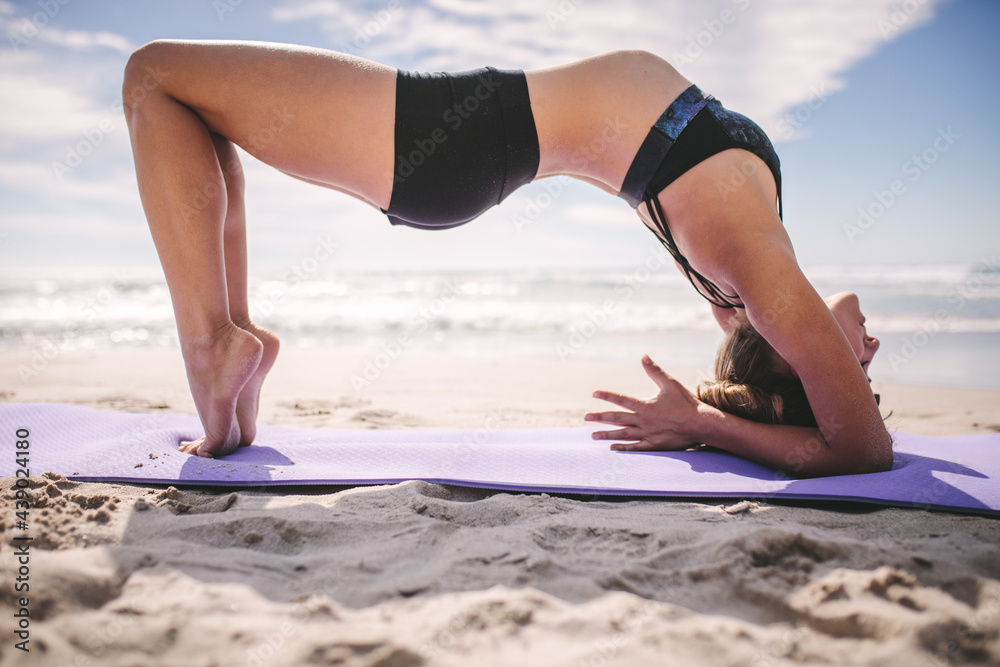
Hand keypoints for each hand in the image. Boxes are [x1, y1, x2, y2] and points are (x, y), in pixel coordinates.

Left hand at [585, 355, 704, 450]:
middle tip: (586, 417)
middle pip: (617, 419)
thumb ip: (655, 371)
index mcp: (645, 406)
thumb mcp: (670, 384)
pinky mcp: (654, 445)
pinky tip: (612, 448)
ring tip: (593, 435)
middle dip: (600, 418)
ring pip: (623, 434)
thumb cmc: (687, 403)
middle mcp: (643, 421)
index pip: (621, 400)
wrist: (701, 424)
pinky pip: (635, 447)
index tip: (594, 394)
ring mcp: (648, 434)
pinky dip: (623, 448)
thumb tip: (644, 356)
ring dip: (606, 434)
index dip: (607, 396)